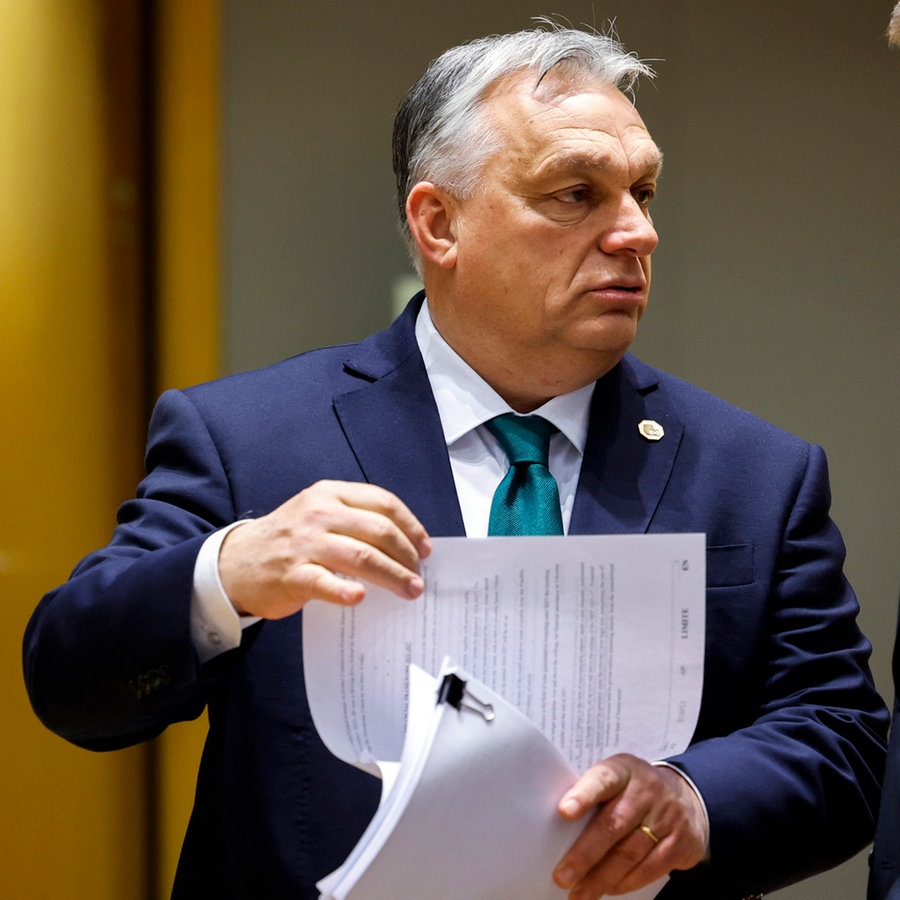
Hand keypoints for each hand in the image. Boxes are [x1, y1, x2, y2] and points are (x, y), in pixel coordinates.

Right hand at [218, 480, 430, 617]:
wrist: (236, 561)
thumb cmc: (289, 539)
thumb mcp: (319, 513)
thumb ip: (355, 519)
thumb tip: (405, 544)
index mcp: (330, 494)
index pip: (383, 503)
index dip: (410, 526)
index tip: (425, 548)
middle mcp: (319, 514)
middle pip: (379, 531)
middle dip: (407, 555)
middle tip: (419, 575)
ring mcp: (305, 544)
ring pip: (361, 557)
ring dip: (393, 575)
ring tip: (410, 590)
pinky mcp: (292, 575)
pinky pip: (325, 582)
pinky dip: (346, 591)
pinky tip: (361, 597)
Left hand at [553, 754, 706, 897]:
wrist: (687, 797)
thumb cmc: (635, 791)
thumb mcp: (618, 779)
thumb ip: (594, 795)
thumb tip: (559, 828)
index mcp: (623, 770)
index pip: (603, 779)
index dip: (584, 795)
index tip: (564, 812)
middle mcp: (646, 791)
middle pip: (613, 825)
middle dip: (584, 854)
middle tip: (563, 877)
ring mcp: (666, 817)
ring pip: (629, 852)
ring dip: (601, 878)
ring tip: (580, 893)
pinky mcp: (680, 843)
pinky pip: (650, 869)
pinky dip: (626, 883)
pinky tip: (608, 889)